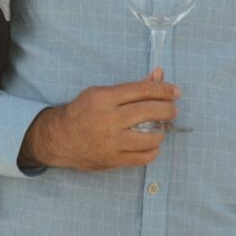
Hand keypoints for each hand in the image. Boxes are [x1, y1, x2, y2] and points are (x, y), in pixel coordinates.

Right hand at [21, 69, 178, 170]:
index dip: (164, 90)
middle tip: (172, 110)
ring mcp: (111, 142)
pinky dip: (152, 150)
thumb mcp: (102, 93)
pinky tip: (151, 144)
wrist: (60, 138)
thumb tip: (159, 75)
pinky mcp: (113, 160)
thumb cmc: (83, 112)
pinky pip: (143, 158)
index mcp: (105, 98)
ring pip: (150, 137)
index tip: (175, 92)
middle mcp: (108, 120)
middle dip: (168, 109)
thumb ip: (132, 87)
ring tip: (160, 128)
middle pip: (149, 112)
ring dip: (162, 131)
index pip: (142, 90)